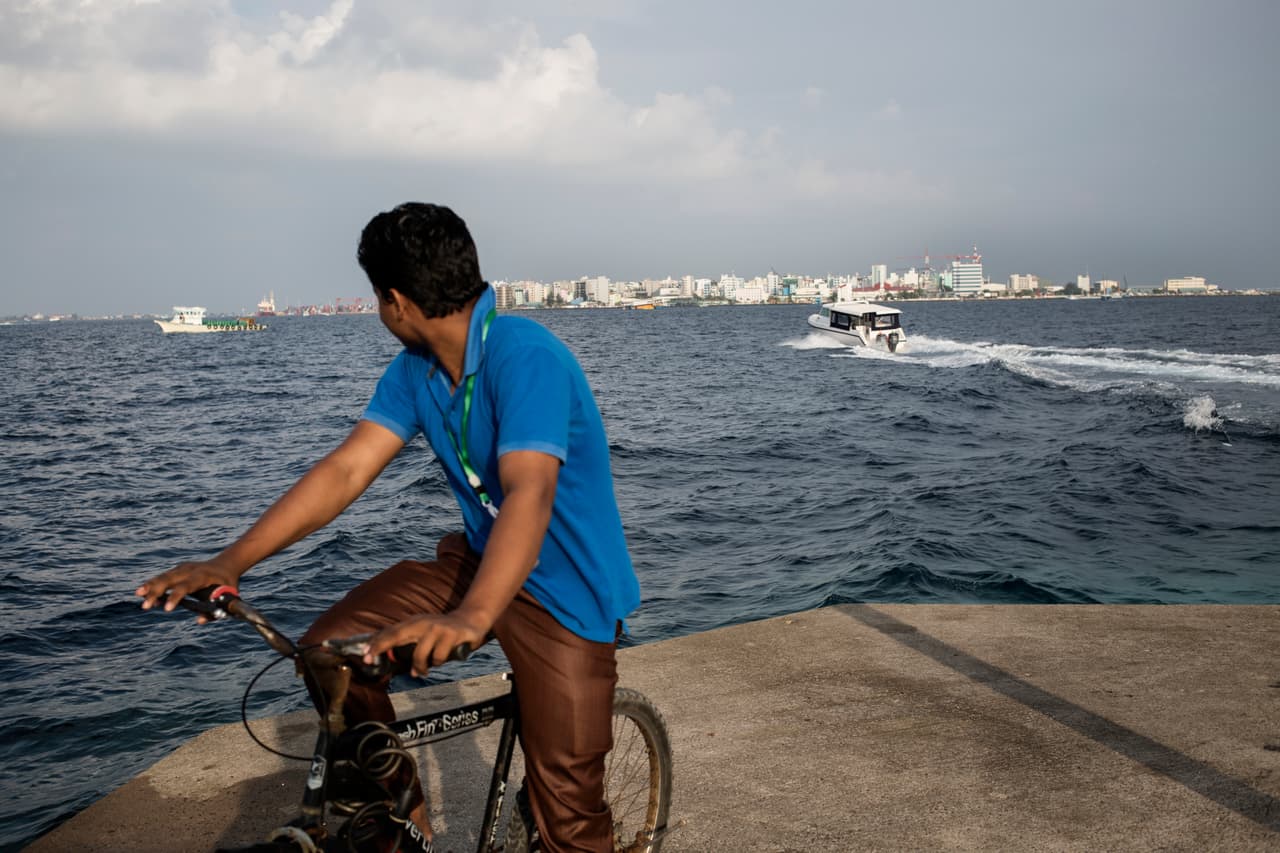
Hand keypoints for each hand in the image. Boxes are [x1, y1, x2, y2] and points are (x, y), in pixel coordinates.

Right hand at [135, 560, 240, 622]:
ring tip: (138, 595)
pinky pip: (164, 577)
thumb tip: (200, 621)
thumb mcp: (229, 597)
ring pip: (164, 576)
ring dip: (150, 586)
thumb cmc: (228, 584)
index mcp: (203, 576)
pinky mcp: (178, 570)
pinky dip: (153, 583)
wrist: (227, 564)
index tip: (167, 609)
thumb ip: (216, 611)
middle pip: (170, 579)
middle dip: (157, 591)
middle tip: (146, 605)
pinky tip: (142, 591)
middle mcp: (191, 569)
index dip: (176, 597)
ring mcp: (183, 568)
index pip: (187, 586)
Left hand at [363, 611, 488, 677]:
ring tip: (422, 671)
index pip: (391, 631)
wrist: (472, 620)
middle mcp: (423, 622)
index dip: (376, 643)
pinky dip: (438, 662)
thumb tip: (403, 668)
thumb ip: (413, 648)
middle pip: (396, 634)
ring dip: (420, 667)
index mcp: (415, 622)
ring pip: (419, 654)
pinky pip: (438, 657)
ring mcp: (437, 627)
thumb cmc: (444, 632)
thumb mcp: (426, 635)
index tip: (364, 654)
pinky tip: (443, 658)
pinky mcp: (451, 634)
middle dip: (379, 646)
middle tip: (368, 659)